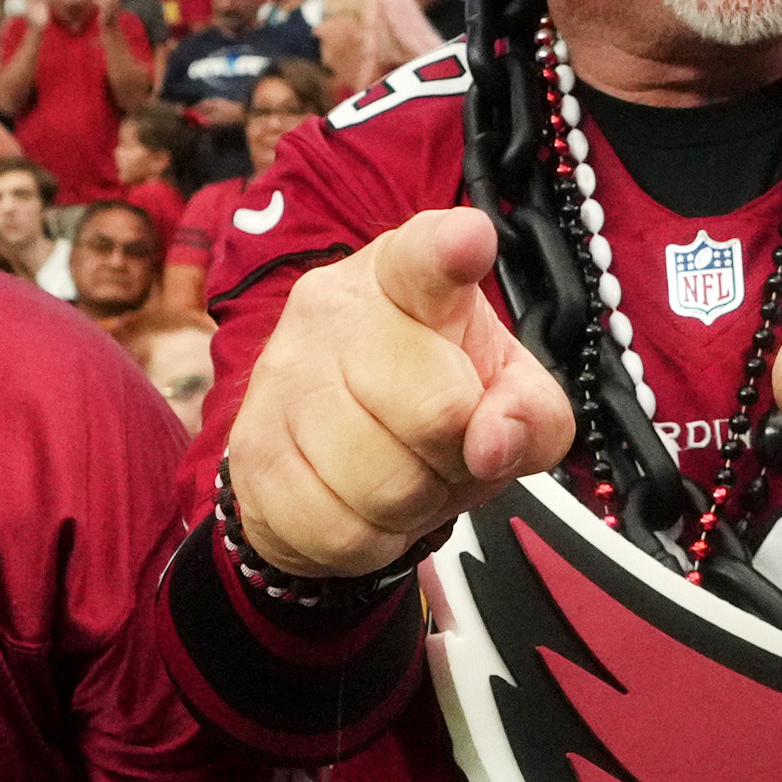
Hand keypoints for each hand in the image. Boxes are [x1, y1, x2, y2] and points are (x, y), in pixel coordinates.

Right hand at [227, 207, 575, 577]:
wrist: (328, 454)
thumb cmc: (434, 403)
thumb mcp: (507, 395)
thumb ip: (532, 413)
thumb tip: (492, 443)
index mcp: (406, 275)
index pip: (426, 255)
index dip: (451, 248)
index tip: (470, 240)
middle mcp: (334, 310)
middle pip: (434, 411)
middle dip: (458, 457)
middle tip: (447, 449)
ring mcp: (282, 379)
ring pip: (384, 483)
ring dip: (414, 504)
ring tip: (404, 476)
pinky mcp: (250, 451)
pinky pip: (338, 529)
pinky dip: (370, 540)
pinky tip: (362, 507)